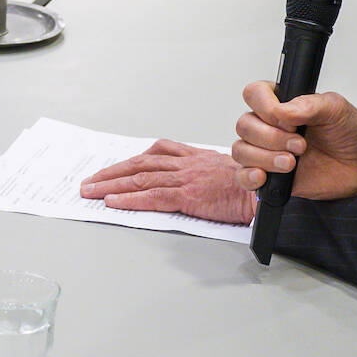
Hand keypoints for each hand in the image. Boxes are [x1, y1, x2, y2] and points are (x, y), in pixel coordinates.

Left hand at [80, 140, 256, 225]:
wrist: (266, 189)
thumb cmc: (251, 183)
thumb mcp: (224, 170)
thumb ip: (202, 172)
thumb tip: (188, 182)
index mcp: (192, 156)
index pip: (153, 155)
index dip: (129, 162)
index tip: (112, 168)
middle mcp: (185, 164)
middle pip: (139, 165)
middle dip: (111, 173)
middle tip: (89, 181)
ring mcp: (185, 178)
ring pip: (139, 179)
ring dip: (110, 185)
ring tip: (90, 191)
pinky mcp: (188, 195)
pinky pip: (152, 196)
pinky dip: (129, 199)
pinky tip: (112, 202)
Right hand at [230, 82, 356, 199]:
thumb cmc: (352, 132)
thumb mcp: (335, 108)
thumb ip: (308, 104)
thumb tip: (281, 110)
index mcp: (283, 102)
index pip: (254, 94)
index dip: (264, 107)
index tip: (286, 119)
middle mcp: (271, 125)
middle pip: (244, 125)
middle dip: (270, 137)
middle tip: (300, 145)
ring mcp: (268, 151)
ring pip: (241, 150)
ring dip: (264, 157)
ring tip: (292, 163)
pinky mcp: (271, 177)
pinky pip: (242, 177)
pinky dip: (248, 177)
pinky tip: (264, 177)